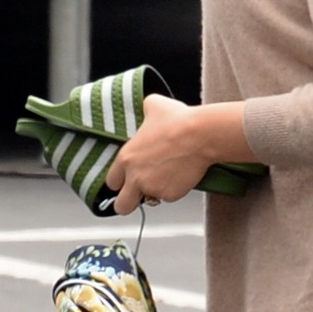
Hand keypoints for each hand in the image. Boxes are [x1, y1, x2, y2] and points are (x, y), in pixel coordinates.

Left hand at [106, 94, 216, 214]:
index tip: (126, 180)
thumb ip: (144, 110)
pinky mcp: (171, 194)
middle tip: (137, 195)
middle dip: (128, 202)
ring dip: (156, 191)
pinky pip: (169, 197)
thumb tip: (147, 107)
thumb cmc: (179, 121)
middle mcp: (135, 177)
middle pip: (121, 205)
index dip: (119, 182)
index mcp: (126, 158)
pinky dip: (174, 189)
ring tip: (168, 174)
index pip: (111, 182)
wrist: (201, 134)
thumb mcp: (153, 105)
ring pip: (150, 200)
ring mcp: (153, 188)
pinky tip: (180, 174)